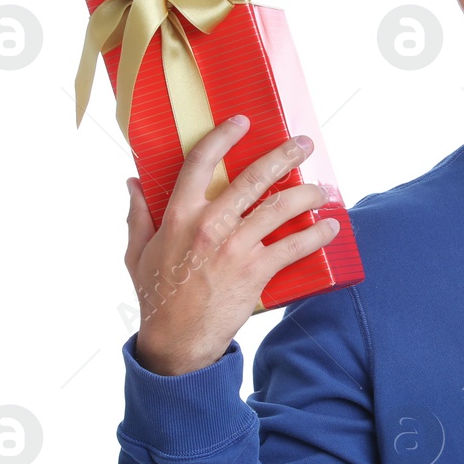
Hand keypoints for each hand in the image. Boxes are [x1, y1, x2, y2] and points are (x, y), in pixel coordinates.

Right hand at [125, 115, 337, 375]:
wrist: (177, 341)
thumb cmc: (157, 295)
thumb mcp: (137, 252)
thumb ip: (138, 214)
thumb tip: (133, 182)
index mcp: (178, 215)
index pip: (201, 162)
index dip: (223, 136)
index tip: (242, 122)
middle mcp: (209, 225)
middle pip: (253, 178)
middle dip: (284, 156)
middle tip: (303, 143)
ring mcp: (234, 247)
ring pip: (280, 207)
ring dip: (307, 194)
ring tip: (320, 190)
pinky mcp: (256, 271)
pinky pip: (293, 245)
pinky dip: (316, 236)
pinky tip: (330, 228)